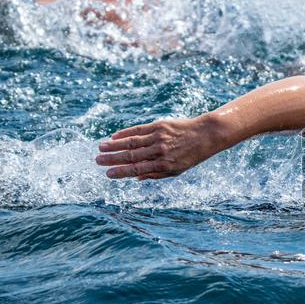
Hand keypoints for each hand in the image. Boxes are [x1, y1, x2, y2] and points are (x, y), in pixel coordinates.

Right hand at [95, 115, 225, 179]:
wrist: (206, 135)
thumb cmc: (191, 155)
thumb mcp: (177, 170)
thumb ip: (156, 174)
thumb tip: (135, 177)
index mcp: (164, 165)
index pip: (137, 169)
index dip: (121, 172)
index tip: (108, 174)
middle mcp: (160, 152)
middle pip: (131, 156)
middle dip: (112, 159)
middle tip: (97, 160)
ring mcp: (159, 138)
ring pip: (132, 142)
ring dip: (114, 145)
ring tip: (101, 147)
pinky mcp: (160, 125)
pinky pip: (139, 130)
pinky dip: (126, 133)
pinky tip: (115, 136)